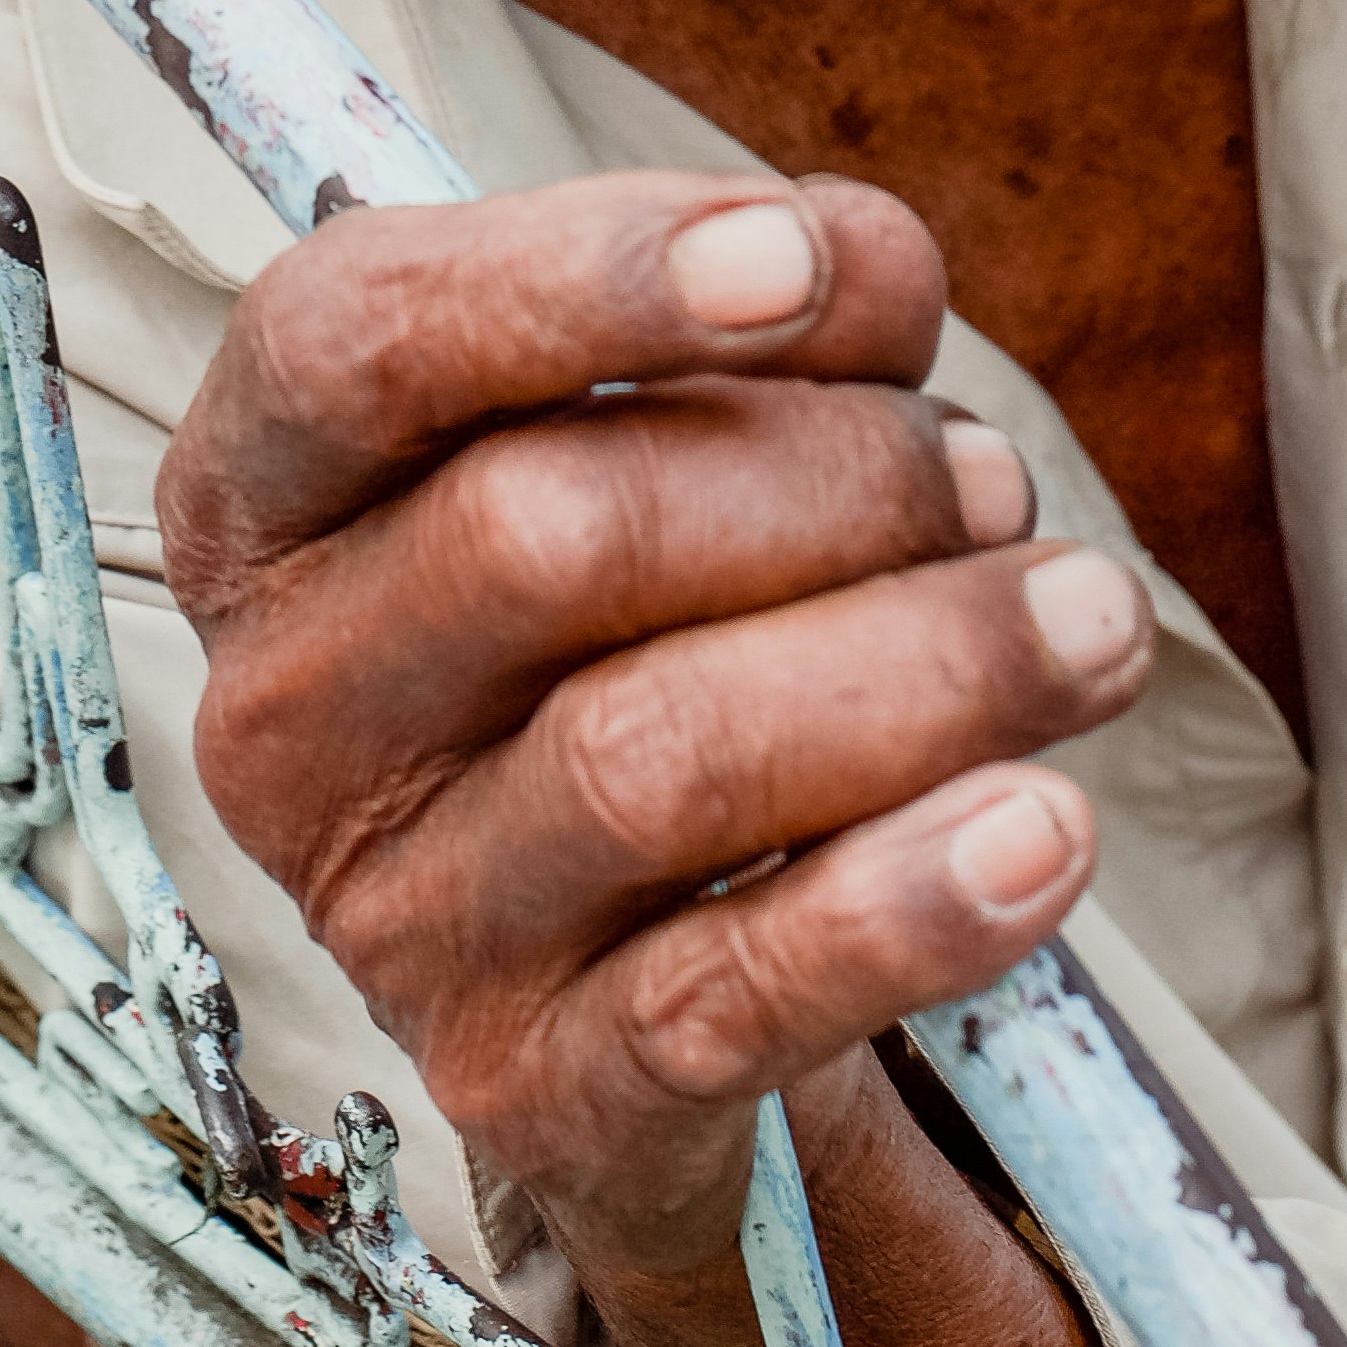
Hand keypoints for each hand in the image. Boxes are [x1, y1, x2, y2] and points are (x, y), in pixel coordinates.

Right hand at [157, 165, 1124, 1289]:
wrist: (608, 964)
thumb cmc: (619, 623)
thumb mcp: (636, 434)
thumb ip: (744, 317)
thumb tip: (870, 269)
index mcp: (259, 502)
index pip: (350, 341)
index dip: (580, 279)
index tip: (802, 256)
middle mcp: (283, 710)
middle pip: (545, 536)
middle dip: (826, 480)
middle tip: (989, 476)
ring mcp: (392, 917)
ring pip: (653, 760)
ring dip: (919, 669)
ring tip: (1087, 620)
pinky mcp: (529, 1090)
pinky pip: (728, 997)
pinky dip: (905, 906)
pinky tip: (1044, 827)